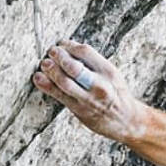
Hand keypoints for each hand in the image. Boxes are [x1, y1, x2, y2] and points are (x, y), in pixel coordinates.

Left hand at [31, 40, 146, 142]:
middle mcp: (99, 85)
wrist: (127, 121)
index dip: (69, 45)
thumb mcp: (112, 75)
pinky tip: (38, 78)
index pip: (85, 52)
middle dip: (58, 56)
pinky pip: (60, 96)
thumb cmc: (117, 96)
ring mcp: (88, 99)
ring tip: (44, 63)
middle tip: (51, 51)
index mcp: (108, 72)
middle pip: (74, 66)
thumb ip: (94, 64)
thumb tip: (70, 49)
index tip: (61, 43)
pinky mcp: (79, 110)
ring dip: (51, 70)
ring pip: (64, 82)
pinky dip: (46, 86)